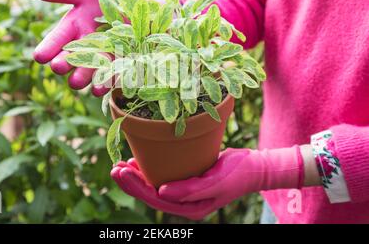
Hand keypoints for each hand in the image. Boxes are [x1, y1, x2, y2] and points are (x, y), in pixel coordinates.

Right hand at [26, 0, 118, 95]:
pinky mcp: (121, 64)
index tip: (39, 56)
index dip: (48, 48)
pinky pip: (113, 75)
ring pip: (91, 70)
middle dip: (65, 63)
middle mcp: (85, 47)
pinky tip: (99, 89)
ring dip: (84, 75)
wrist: (139, 9)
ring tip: (76, 82)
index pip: (57, 39)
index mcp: (73, 30)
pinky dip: (107, 82)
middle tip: (58, 67)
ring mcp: (103, 58)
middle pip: (72, 58)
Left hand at [111, 147, 303, 219]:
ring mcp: (185, 192)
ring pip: (154, 186)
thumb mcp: (216, 181)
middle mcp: (184, 202)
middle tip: (114, 168)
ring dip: (137, 176)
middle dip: (130, 182)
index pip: (156, 199)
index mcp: (190, 207)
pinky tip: (138, 162)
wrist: (255, 167)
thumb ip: (189, 190)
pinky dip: (149, 170)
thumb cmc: (238, 173)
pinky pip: (163, 177)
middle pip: (150, 194)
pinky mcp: (187, 180)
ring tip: (120, 165)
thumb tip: (161, 193)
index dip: (136, 186)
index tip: (121, 170)